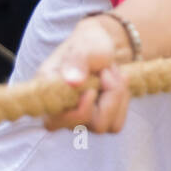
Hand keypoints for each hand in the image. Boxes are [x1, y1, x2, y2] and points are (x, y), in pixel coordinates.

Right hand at [39, 17, 130, 133]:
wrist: (101, 46)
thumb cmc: (88, 44)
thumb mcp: (84, 47)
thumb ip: (77, 61)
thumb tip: (73, 82)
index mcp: (48, 93)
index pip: (57, 121)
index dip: (82, 109)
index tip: (95, 85)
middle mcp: (60, 113)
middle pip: (93, 125)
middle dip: (111, 94)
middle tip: (108, 71)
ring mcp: (78, 120)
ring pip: (107, 125)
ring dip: (117, 95)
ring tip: (112, 74)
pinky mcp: (96, 122)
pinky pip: (116, 124)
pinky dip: (122, 102)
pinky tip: (117, 84)